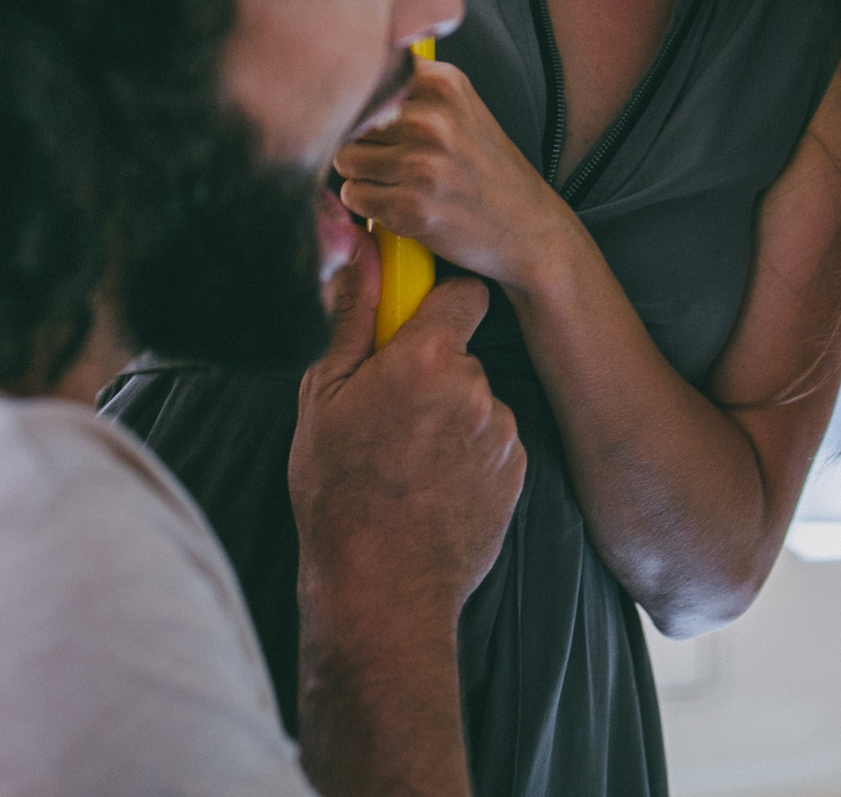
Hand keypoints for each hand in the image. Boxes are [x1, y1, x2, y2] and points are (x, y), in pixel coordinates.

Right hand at [291, 230, 523, 626]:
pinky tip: (430, 484)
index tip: (413, 323)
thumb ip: (352, 317)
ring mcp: (501, 432)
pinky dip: (467, 454)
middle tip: (386, 412)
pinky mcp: (516, 472)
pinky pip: (490, 442)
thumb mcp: (324, 396)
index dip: (438, 304)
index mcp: (428, 357)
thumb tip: (359, 252)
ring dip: (448, 416)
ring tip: (404, 459)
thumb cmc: (340, 492)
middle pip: (461, 353)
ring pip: (474, 400)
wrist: (383, 587)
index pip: (462, 293)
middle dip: (430, 371)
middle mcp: (476, 387)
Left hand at [334, 59, 578, 290]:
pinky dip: (368, 203)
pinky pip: (354, 196)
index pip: (366, 77)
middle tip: (392, 158)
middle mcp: (432, 121)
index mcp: (443, 85)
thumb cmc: (486, 168)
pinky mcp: (410, 208)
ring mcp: (421, 166)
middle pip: (349, 119)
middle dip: (361, 140)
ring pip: (345, 159)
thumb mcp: (460, 106)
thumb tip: (344, 77)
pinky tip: (399, 202)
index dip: (363, 101)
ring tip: (396, 181)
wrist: (528, 227)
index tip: (378, 118)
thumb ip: (409, 85)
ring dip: (362, 174)